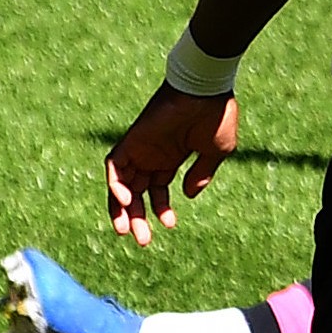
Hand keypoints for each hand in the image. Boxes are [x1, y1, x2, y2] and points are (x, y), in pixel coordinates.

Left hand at [105, 83, 240, 243]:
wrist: (207, 91)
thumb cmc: (216, 117)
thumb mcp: (215, 153)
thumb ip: (201, 174)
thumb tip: (187, 196)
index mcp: (171, 158)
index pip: (157, 190)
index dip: (161, 210)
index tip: (169, 224)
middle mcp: (152, 155)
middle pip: (137, 192)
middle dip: (137, 218)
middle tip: (143, 241)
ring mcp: (140, 147)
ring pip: (121, 184)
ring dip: (121, 209)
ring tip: (127, 231)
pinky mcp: (132, 139)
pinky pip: (114, 166)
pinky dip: (116, 185)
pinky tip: (128, 201)